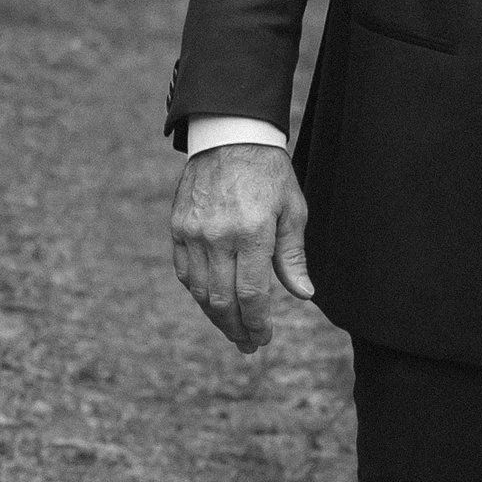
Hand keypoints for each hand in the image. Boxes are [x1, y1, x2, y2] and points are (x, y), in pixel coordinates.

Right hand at [171, 144, 314, 351]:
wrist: (229, 136)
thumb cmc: (269, 173)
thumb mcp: (292, 210)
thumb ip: (293, 255)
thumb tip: (303, 294)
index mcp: (252, 233)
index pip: (252, 294)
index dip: (258, 323)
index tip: (264, 338)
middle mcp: (218, 237)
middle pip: (222, 300)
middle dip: (237, 329)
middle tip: (249, 345)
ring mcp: (193, 233)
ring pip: (199, 291)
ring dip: (216, 317)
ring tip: (233, 331)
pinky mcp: (178, 227)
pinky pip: (184, 272)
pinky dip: (197, 293)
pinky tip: (212, 303)